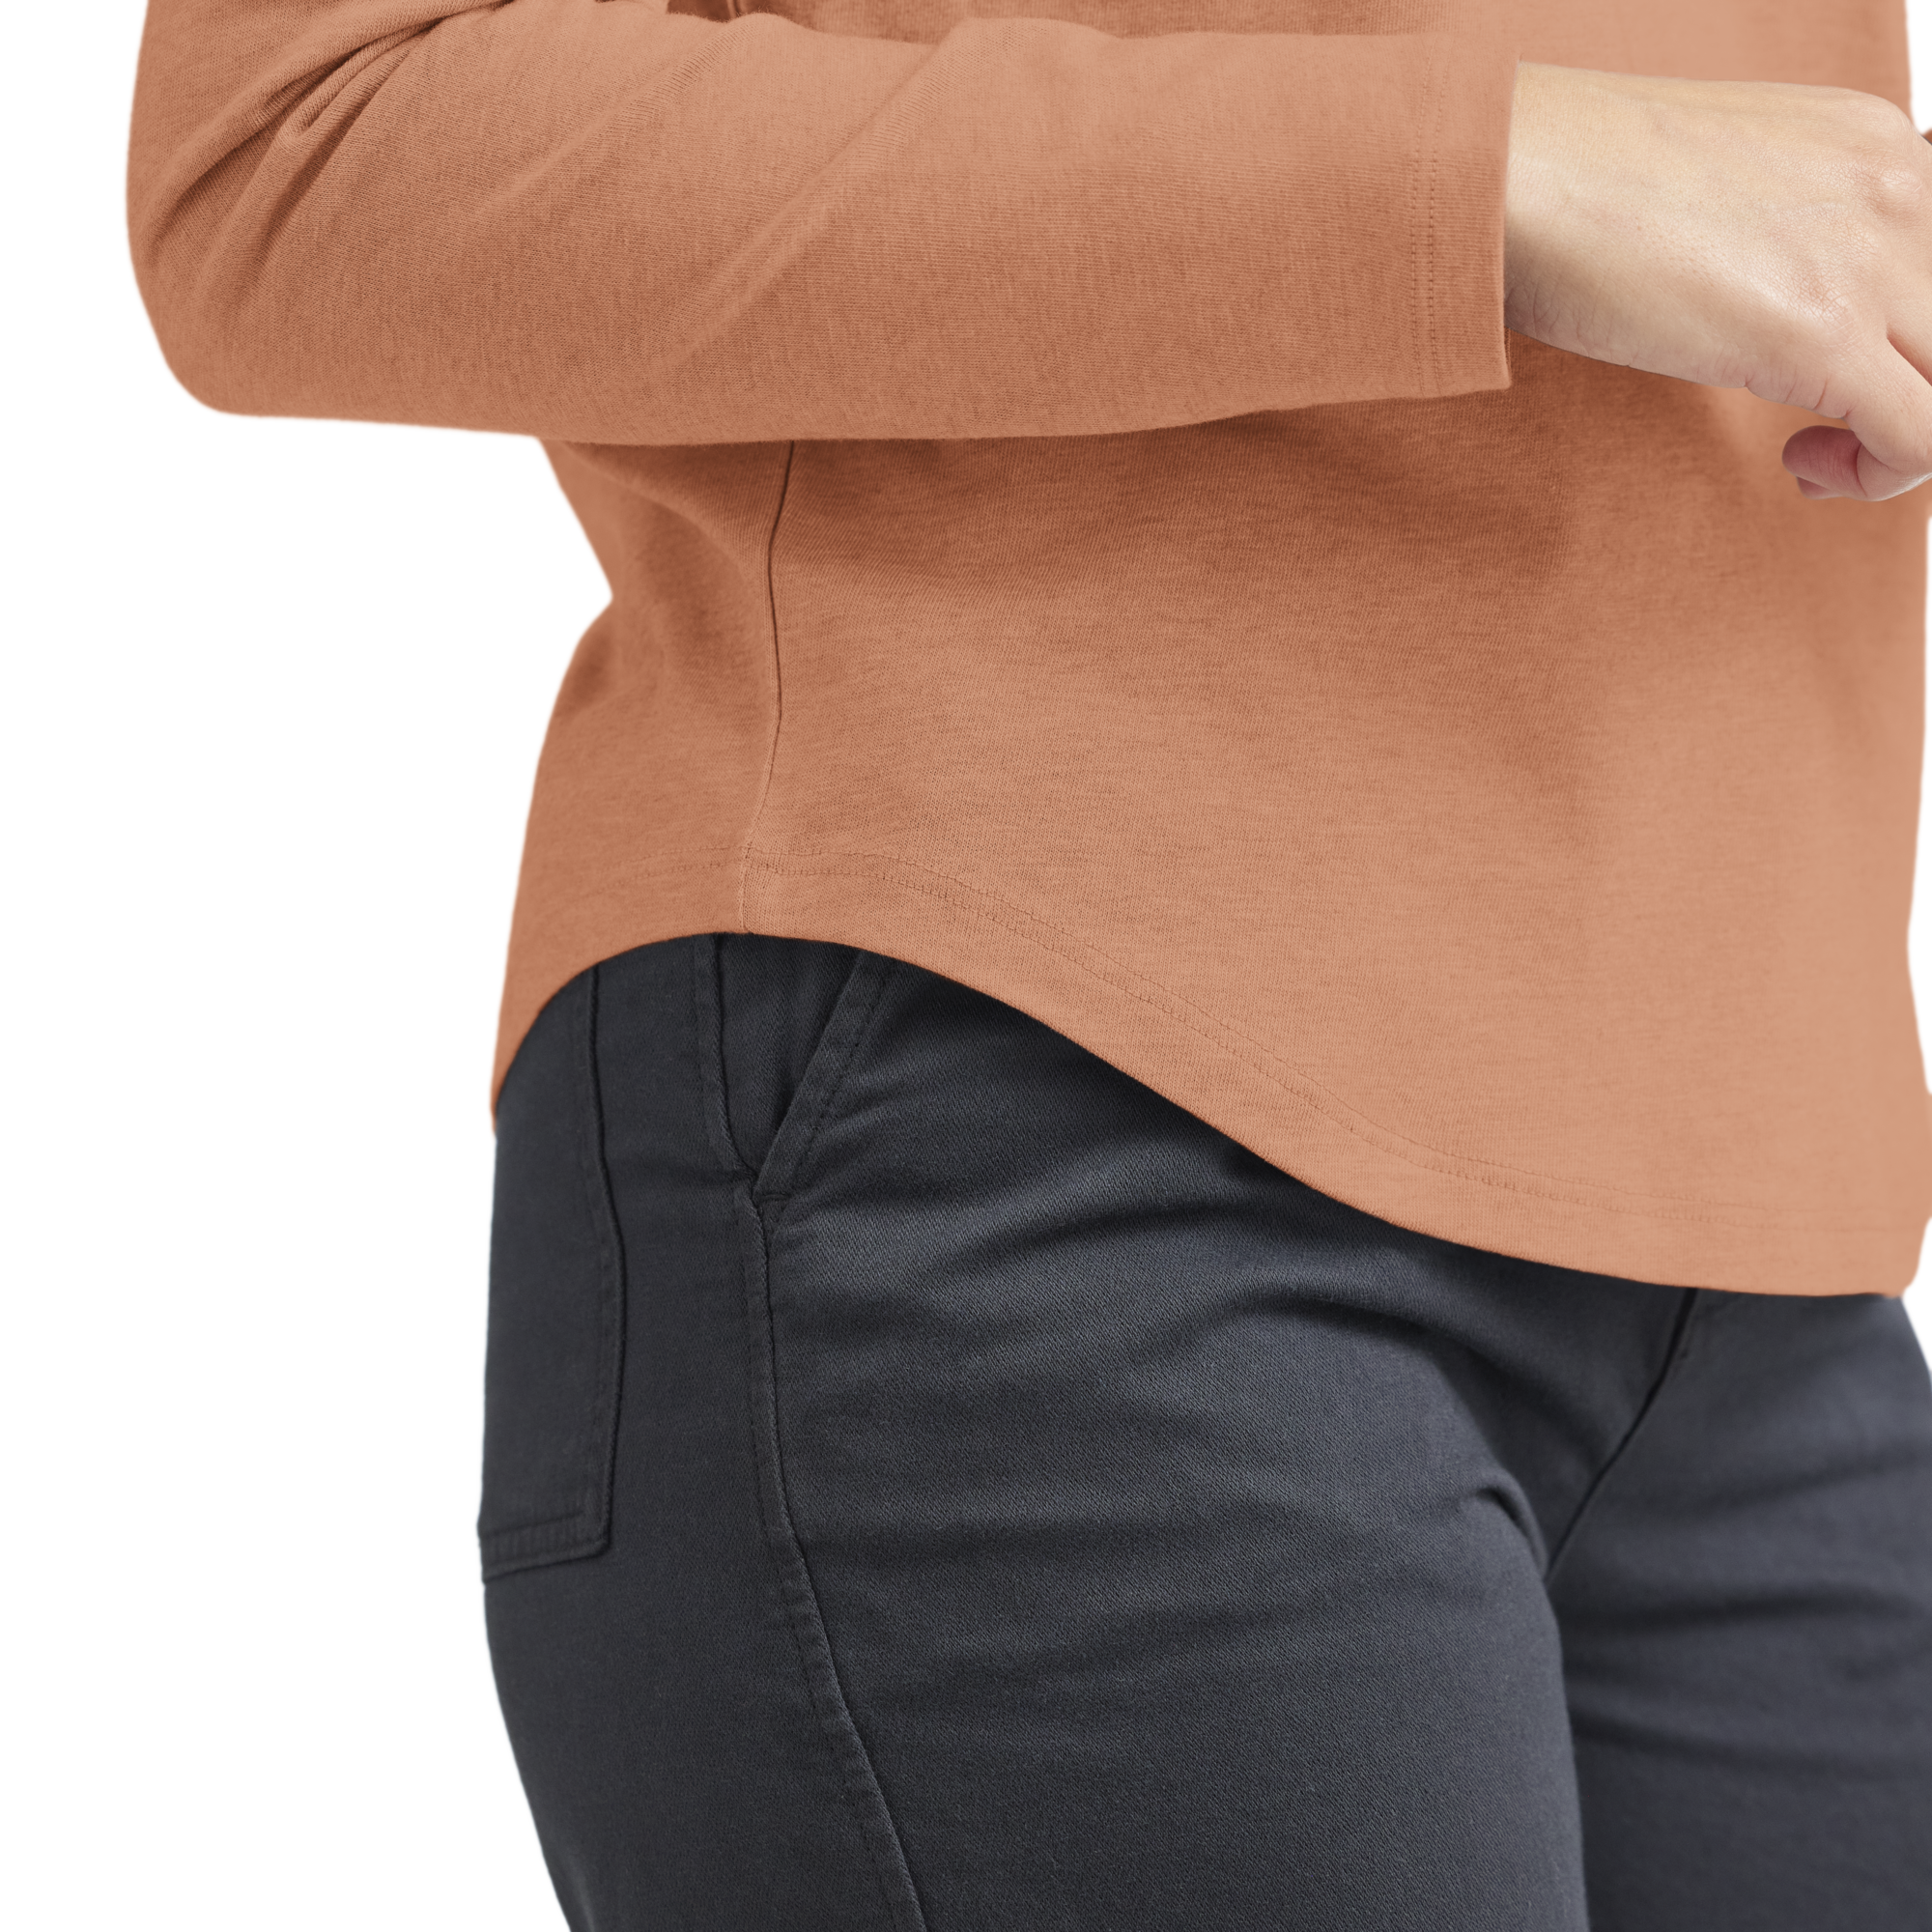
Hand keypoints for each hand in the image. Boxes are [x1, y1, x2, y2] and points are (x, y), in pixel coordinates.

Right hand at [1503, 65, 1931, 501]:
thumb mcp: (1718, 186)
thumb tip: (1770, 300)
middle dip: (1909, 394)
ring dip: (1901, 444)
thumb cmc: (1571, 186)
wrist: (1514, 174)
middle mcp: (1899, 185)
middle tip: (1825, 425)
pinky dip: (1876, 478)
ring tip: (1813, 452)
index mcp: (1875, 143)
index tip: (1839, 368)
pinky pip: (1923, 440)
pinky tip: (1798, 465)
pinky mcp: (1822, 335)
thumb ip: (1777, 227)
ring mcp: (1871, 256)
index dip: (1908, 337)